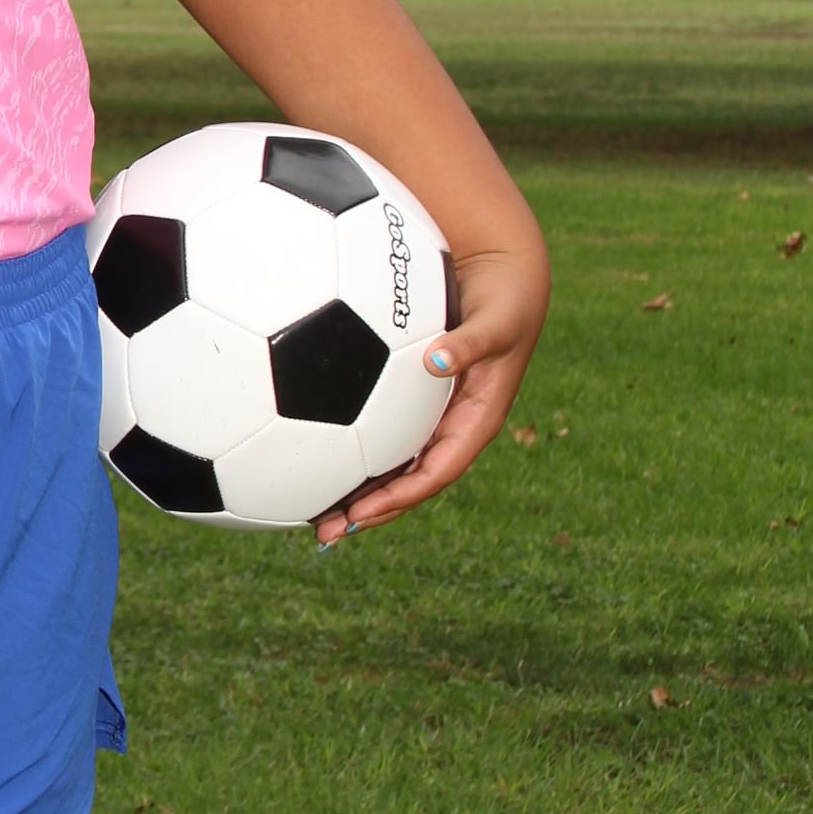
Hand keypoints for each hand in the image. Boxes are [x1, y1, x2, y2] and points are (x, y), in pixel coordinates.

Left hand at [313, 237, 549, 545]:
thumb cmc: (504, 302)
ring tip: (309, 513)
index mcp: (474, 423)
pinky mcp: (412, 399)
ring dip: (354, 491)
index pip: (434, 474)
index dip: (399, 497)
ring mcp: (430, 416)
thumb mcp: (496, 322)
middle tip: (323, 534)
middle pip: (406, 482)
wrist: (503, 279)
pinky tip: (308, 453)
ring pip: (390, 465)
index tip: (361, 515)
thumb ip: (471, 343)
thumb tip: (437, 360)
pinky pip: (379, 431)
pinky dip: (349, 449)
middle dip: (367, 512)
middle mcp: (450, 428)